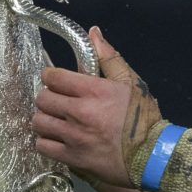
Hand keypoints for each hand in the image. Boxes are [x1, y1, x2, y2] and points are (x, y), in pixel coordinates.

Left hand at [33, 27, 162, 186]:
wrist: (153, 155)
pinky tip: (57, 139)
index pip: (53, 77)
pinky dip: (46, 141)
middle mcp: (79, 112)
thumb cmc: (143, 117)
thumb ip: (109, 57)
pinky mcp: (72, 158)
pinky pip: (42, 146)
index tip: (56, 81)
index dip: (51, 77)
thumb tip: (93, 33)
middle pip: (42, 99)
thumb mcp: (131, 82)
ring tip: (56, 120)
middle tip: (58, 101)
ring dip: (45, 119)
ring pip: (38, 122)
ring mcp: (74, 137)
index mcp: (93, 90)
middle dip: (47, 97)